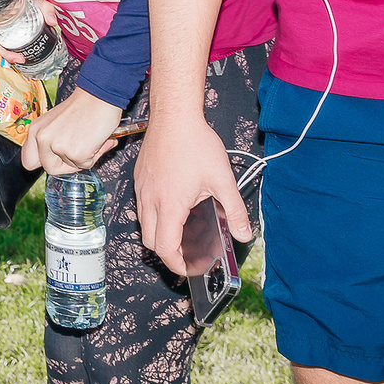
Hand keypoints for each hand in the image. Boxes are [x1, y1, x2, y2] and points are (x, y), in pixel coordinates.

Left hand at [22, 86, 123, 174]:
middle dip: (65, 166)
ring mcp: (58, 146)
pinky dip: (94, 156)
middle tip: (77, 153)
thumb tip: (60, 159)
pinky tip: (97, 141)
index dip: (44, 162)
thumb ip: (52, 140)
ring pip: (70, 167)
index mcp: (35, 130)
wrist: (100, 97)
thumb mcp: (55, 122)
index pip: (28, 160)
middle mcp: (42, 138)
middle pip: (50, 168)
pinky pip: (85, 165)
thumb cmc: (83, 107)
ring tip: (89, 140)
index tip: (55, 159)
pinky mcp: (75, 153)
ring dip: (83, 158)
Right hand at [135, 111, 250, 275]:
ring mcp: (142, 189)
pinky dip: (155, 216)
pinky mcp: (140, 179)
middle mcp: (150, 200)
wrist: (174, 116)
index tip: (191, 267)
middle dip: (168, 253)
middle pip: (150, 241)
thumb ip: (235, 210)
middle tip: (188, 253)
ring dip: (160, 234)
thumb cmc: (196, 144)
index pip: (165, 248)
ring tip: (183, 230)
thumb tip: (244, 234)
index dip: (178, 264)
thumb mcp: (223, 180)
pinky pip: (142, 207)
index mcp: (170, 205)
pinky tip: (175, 206)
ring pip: (144, 224)